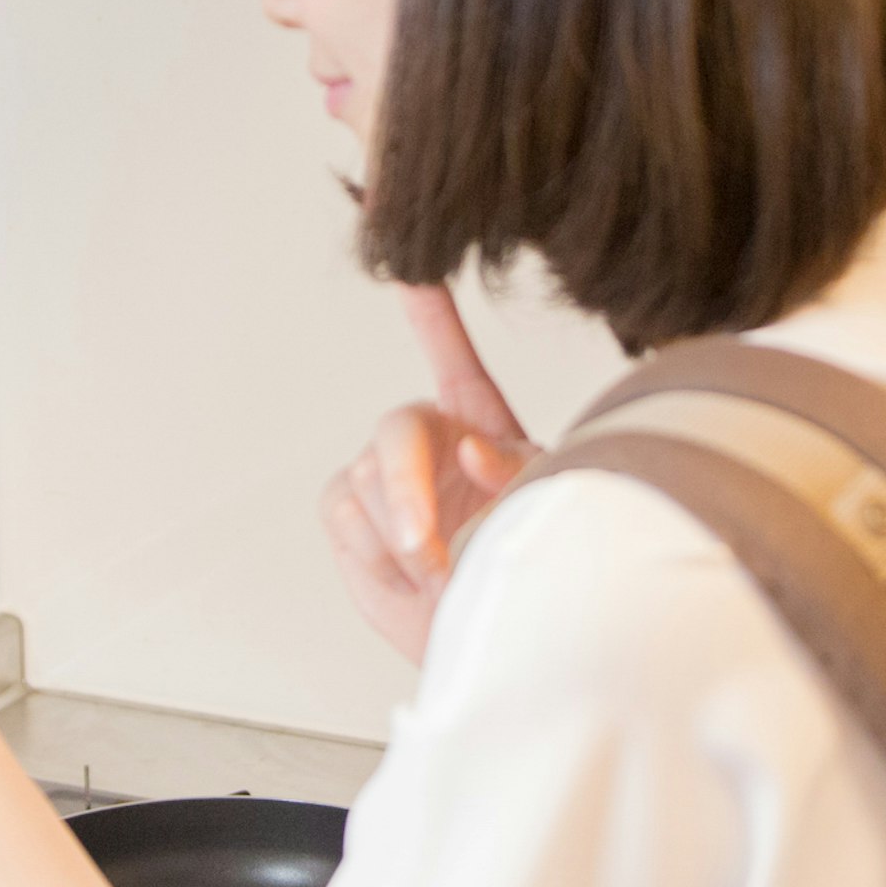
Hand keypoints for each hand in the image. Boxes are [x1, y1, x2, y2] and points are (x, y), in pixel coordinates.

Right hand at [320, 284, 533, 663]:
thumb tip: (468, 451)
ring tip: (444, 575)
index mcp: (474, 418)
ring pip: (369, 483)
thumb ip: (513, 473)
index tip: (411, 259)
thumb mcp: (540, 505)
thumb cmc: (523, 554)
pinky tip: (408, 576)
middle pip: (397, 429)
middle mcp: (423, 436)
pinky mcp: (347, 513)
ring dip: (404, 540)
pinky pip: (345, 517)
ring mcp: (379, 473)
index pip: (449, 351)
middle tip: (426, 550)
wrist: (484, 627)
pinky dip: (377, 554)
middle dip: (407, 489)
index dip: (429, 307)